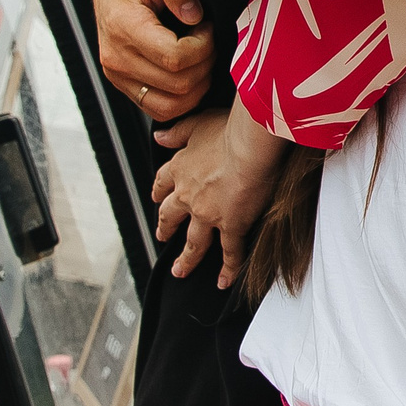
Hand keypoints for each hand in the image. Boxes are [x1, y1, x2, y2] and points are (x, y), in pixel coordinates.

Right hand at [94, 0, 210, 122]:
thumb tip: (194, 16)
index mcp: (123, 27)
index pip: (175, 58)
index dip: (204, 45)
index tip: (206, 24)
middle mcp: (116, 58)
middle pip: (178, 84)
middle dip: (205, 63)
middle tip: (206, 36)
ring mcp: (117, 74)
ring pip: (171, 106)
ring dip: (197, 84)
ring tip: (199, 53)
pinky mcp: (123, 83)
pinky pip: (160, 108)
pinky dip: (183, 97)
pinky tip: (190, 70)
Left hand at [149, 105, 281, 289]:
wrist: (249, 146)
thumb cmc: (229, 129)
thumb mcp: (198, 124)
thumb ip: (178, 132)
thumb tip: (159, 137)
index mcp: (182, 168)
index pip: (163, 183)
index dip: (159, 192)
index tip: (156, 198)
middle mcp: (189, 195)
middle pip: (171, 216)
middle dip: (165, 228)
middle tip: (162, 237)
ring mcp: (208, 214)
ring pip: (193, 242)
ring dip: (186, 258)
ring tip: (180, 270)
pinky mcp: (231, 225)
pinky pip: (230, 251)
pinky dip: (228, 268)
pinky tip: (225, 281)